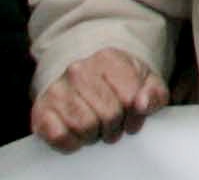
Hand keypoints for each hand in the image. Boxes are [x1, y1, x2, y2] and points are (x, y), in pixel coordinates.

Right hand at [30, 49, 167, 150]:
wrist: (81, 76)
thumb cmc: (118, 81)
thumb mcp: (145, 81)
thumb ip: (154, 93)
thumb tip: (142, 104)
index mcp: (108, 59)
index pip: (130, 98)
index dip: (136, 116)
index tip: (133, 118)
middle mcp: (79, 70)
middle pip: (109, 114)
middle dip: (116, 127)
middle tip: (114, 126)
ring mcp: (57, 90)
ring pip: (85, 127)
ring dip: (95, 136)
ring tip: (97, 129)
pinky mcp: (41, 110)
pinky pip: (60, 137)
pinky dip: (73, 143)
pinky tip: (79, 134)